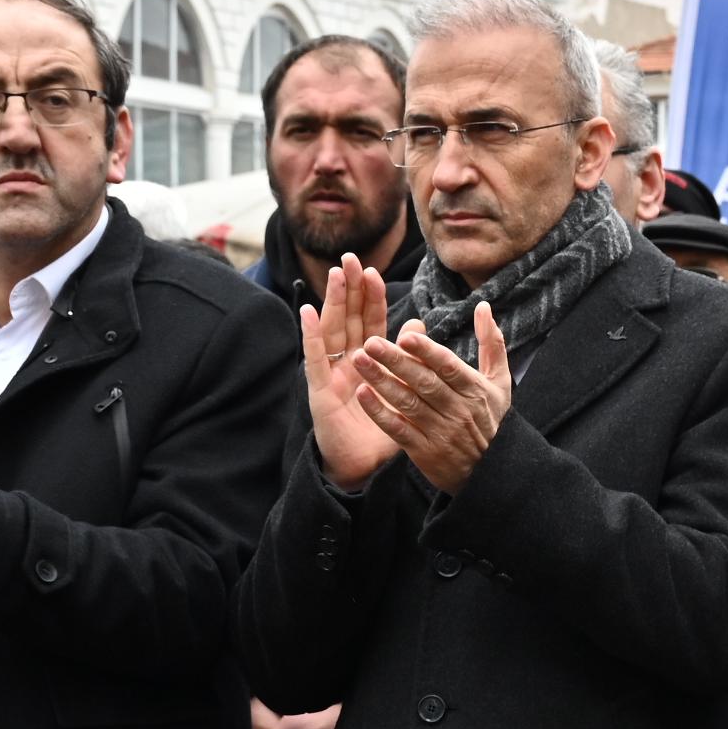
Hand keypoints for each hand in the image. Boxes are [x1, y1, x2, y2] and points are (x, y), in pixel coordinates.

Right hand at [300, 260, 398, 493]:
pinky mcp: (320, 392)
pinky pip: (314, 360)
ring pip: (332, 332)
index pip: (370, 323)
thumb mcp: (402, 389)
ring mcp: (331, 375)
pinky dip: (310, 335)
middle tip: (349, 258)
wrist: (366, 469)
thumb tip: (419, 323)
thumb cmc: (384, 431)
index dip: (370, 298)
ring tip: (334, 276)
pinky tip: (308, 312)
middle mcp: (347, 364)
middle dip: (348, 289)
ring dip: (332, 303)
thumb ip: (408, 357)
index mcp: (369, 363)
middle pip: (348, 320)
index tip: (372, 271)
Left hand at [349, 302, 513, 495]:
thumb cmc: (490, 418)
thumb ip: (491, 343)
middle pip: (424, 382)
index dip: (427, 352)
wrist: (490, 471)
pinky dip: (380, 413)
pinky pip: (398, 430)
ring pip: (408, 403)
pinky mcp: (424, 451)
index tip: (406, 336)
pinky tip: (362, 395)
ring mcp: (440, 432)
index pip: (449, 367)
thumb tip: (483, 305)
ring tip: (359, 361)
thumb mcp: (500, 381)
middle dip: (396, 362)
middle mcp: (458, 410)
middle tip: (371, 342)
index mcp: (474, 390)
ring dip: (381, 382)